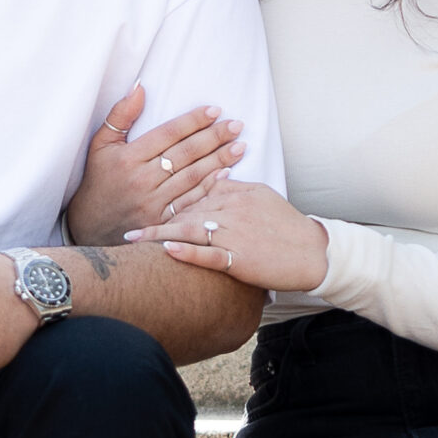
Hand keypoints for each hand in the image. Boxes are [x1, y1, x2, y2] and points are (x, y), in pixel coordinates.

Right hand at [64, 83, 245, 244]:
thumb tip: (140, 87)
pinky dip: (210, 187)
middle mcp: (142, 179)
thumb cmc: (98, 179)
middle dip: (214, 137)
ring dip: (219, 160)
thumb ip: (120, 115)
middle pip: (185, 154)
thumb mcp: (100, 144)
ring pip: (192, 177)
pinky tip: (227, 173)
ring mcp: (153, 203)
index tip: (215, 110)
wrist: (89, 225)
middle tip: (237, 125)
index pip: (168, 134)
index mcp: (128, 158)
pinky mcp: (161, 222)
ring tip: (240, 146)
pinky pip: (190, 202)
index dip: (193, 121)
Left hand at [127, 177, 329, 295]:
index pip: (193, 191)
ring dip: (159, 235)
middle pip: (184, 210)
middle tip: (124, 219)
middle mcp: (231, 211)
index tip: (140, 200)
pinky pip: (209, 256)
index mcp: (235, 193)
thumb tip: (213, 177)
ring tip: (133, 238)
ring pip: (190, 231)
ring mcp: (235, 235)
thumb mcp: (261, 196)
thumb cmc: (287, 225)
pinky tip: (166, 251)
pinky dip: (187, 253)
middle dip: (153, 215)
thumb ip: (234, 186)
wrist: (313, 252)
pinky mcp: (240, 259)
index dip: (166, 197)